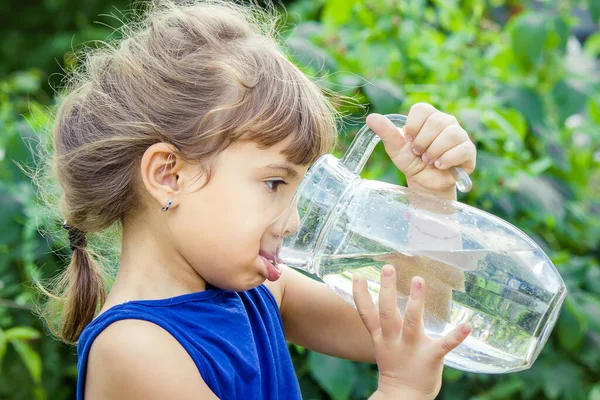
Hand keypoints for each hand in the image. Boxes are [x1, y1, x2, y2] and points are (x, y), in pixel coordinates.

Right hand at [353, 266, 470, 399]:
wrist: (403, 396)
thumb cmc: (395, 364)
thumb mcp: (383, 342)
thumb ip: (385, 321)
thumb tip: (384, 294)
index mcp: (381, 336)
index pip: (367, 313)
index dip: (360, 294)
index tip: (358, 274)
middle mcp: (394, 340)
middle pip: (387, 312)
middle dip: (387, 289)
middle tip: (388, 268)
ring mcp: (413, 348)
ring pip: (412, 322)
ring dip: (416, 301)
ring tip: (419, 280)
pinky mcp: (431, 357)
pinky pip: (445, 345)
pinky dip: (457, 335)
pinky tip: (468, 325)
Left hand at [366, 103, 476, 196]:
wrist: (424, 183)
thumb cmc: (411, 162)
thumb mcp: (396, 148)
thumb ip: (386, 132)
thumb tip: (371, 117)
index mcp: (429, 117)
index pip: (422, 109)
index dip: (413, 126)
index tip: (409, 140)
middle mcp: (446, 122)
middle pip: (436, 122)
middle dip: (422, 143)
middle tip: (419, 154)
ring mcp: (459, 135)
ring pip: (450, 135)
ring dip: (434, 152)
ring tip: (429, 161)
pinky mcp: (468, 151)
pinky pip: (461, 149)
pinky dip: (447, 159)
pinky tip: (440, 165)